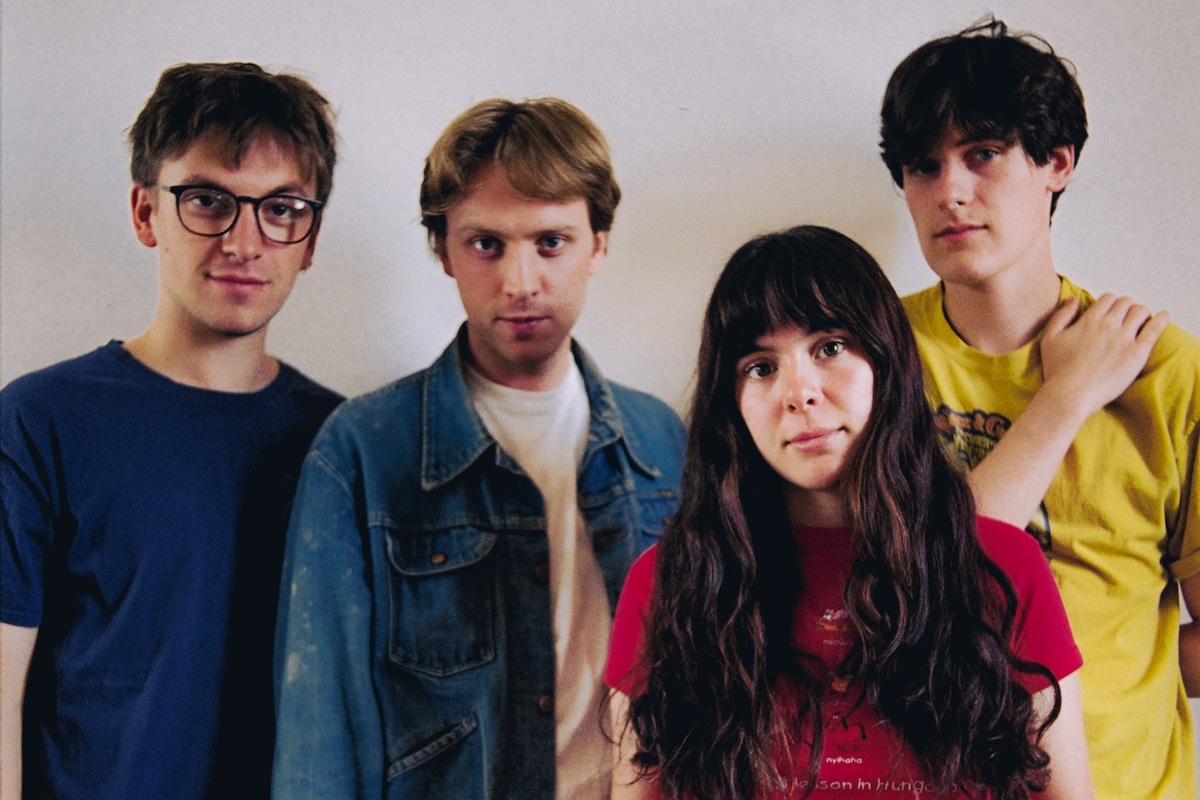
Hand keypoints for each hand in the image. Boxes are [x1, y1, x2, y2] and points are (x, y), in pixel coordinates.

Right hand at [1039, 294, 1167, 419]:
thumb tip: (1073, 299)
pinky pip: (1154, 329)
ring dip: (1141, 312)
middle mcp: (1108, 324)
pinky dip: (1161, 319)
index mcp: (1089, 320)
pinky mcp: (1137, 353)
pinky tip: (1163, 317)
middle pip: (1126, 302)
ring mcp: (1124, 338)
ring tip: (1140, 321)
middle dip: (1126, 307)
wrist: (1070, 395)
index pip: (1108, 299)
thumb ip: (1062, 315)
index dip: (1110, 303)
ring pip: (1141, 311)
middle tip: (1125, 317)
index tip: (1110, 312)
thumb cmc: (1057, 370)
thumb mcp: (1050, 338)